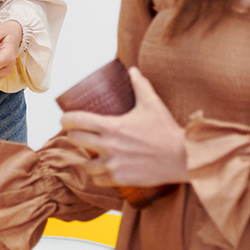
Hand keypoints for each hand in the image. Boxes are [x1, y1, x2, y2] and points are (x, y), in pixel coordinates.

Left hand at [60, 67, 187, 186]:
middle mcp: (109, 146)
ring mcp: (113, 164)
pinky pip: (99, 180)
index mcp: (112, 126)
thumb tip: (133, 70)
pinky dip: (99, 176)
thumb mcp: (152, 104)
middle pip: (76, 141)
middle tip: (78, 135)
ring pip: (86, 164)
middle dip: (74, 137)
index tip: (65, 119)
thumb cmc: (167, 130)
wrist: (184, 157)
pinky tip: (103, 171)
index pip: (77, 121)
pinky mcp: (120, 179)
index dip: (66, 119)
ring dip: (87, 159)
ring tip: (92, 155)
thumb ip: (140, 86)